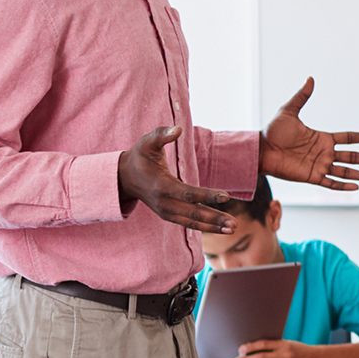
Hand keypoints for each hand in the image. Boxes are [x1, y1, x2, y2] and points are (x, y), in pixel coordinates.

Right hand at [117, 126, 235, 231]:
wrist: (124, 177)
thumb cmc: (139, 157)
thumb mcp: (147, 142)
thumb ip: (162, 134)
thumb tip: (178, 128)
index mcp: (162, 186)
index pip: (188, 194)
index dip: (207, 195)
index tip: (226, 196)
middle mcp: (164, 203)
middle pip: (193, 213)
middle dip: (214, 219)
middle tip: (234, 224)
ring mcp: (165, 211)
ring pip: (192, 222)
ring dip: (213, 227)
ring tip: (233, 229)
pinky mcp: (168, 215)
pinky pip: (188, 223)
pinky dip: (204, 226)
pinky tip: (221, 228)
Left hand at [259, 78, 358, 189]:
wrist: (261, 150)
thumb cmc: (273, 131)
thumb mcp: (289, 111)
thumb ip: (301, 97)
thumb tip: (310, 78)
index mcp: (322, 138)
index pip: (348, 139)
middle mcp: (324, 152)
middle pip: (352, 157)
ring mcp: (319, 165)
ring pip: (345, 171)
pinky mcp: (311, 177)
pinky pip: (330, 183)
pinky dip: (343, 186)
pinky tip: (356, 187)